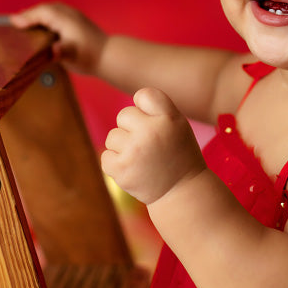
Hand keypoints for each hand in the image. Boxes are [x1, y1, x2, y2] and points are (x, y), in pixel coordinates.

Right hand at [10, 2, 107, 74]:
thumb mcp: (73, 56)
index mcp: (65, 19)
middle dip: (28, 14)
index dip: (26, 17)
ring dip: (36, 14)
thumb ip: (61, 52)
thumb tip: (54, 52)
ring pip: (49, 10)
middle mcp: (67, 14)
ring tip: (23, 21)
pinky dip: (44, 17)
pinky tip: (40, 25)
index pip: (41, 12)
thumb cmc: (89, 56)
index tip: (12, 22)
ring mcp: (72, 16)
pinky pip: (55, 14)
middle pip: (43, 9)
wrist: (108, 56)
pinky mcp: (74, 21)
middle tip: (13, 22)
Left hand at [102, 88, 205, 204]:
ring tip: (143, 159)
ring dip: (123, 146)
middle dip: (132, 128)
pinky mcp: (121, 169)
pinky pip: (106, 155)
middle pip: (124, 115)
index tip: (153, 122)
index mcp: (168, 118)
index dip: (144, 108)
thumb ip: (156, 109)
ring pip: (113, 136)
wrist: (181, 192)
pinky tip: (134, 170)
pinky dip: (116, 163)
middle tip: (149, 145)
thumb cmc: (177, 154)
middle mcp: (151, 132)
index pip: (144, 95)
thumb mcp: (178, 125)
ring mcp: (134, 151)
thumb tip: (131, 101)